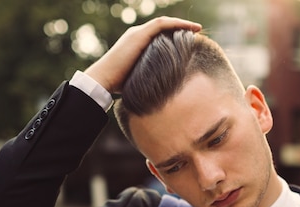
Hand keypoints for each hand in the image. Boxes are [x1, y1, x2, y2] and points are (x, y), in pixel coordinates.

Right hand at [85, 16, 201, 93]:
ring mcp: (138, 34)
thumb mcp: (139, 78)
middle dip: (180, 29)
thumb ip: (150, 77)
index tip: (189, 43)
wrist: (103, 80)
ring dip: (181, 25)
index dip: (174, 36)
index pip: (159, 35)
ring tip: (197, 29)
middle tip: (197, 34)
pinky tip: (189, 28)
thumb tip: (164, 90)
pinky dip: (176, 24)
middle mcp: (137, 35)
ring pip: (164, 23)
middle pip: (163, 28)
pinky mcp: (139, 35)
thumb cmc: (118, 85)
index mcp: (137, 44)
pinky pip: (161, 24)